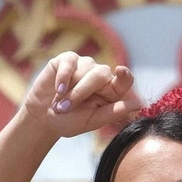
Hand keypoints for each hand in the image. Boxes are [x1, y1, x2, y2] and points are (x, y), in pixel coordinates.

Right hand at [19, 52, 137, 138]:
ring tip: (58, 104)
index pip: (124, 80)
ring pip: (85, 68)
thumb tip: (137, 105)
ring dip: (70, 89)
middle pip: (101, 74)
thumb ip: (113, 112)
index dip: (124, 75)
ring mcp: (84, 65)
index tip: (121, 72)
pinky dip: (63, 76)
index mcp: (111, 91)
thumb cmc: (69, 121)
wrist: (43, 118)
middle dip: (82, 91)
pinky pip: (70, 62)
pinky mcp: (67, 60)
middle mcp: (100, 76)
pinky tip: (57, 89)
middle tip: (66, 108)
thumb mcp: (91, 121)